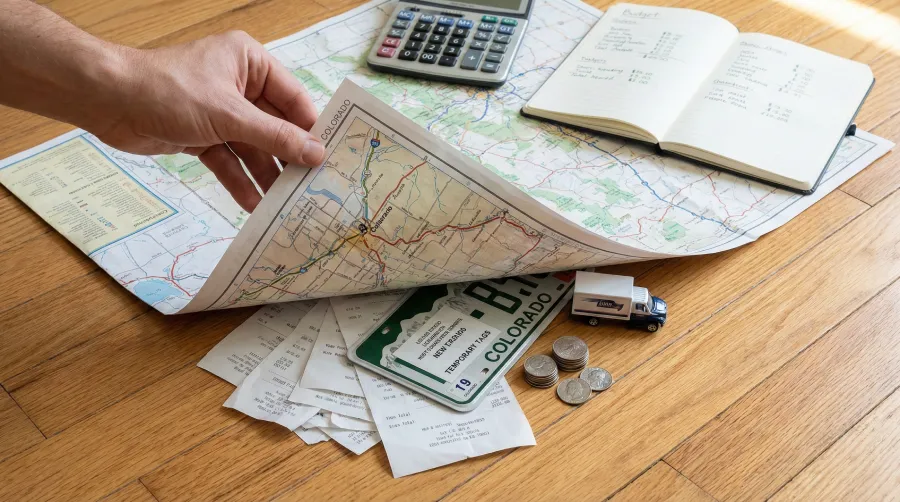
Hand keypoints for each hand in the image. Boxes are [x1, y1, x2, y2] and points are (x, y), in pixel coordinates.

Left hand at [97, 31, 323, 210]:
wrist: (108, 101)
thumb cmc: (169, 91)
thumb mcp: (230, 116)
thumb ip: (276, 137)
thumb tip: (316, 153)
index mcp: (250, 63)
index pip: (294, 99)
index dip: (310, 129)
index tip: (329, 159)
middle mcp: (239, 84)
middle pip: (275, 127)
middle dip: (288, 158)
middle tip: (311, 188)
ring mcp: (220, 112)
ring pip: (253, 148)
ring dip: (265, 175)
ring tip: (285, 204)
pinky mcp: (203, 135)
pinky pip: (229, 160)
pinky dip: (239, 180)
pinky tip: (253, 204)